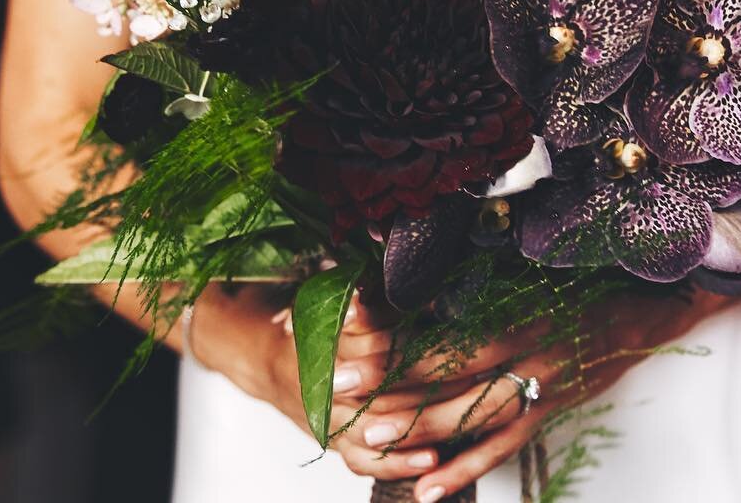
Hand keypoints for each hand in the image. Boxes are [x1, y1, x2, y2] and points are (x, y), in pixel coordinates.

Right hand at [188, 285, 453, 480]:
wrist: (264, 359)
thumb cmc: (306, 320)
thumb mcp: (332, 295)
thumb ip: (369, 295)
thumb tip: (406, 279)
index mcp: (322, 338)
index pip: (373, 344)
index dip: (414, 342)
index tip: (456, 335)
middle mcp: (323, 381)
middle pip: (382, 389)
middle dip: (432, 383)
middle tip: (476, 371)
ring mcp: (328, 417)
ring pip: (377, 427)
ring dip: (424, 422)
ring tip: (464, 410)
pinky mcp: (334, 442)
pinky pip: (365, 460)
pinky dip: (397, 462)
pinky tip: (431, 459)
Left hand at [331, 287, 722, 500]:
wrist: (645, 312)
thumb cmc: (584, 283)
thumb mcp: (531, 272)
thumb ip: (481, 280)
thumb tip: (422, 281)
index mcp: (519, 311)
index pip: (449, 333)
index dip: (400, 342)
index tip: (355, 341)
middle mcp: (528, 352)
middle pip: (452, 377)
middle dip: (393, 386)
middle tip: (343, 390)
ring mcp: (540, 387)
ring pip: (473, 417)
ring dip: (420, 432)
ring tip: (371, 440)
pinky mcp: (550, 412)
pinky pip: (504, 448)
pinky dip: (466, 469)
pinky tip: (429, 488)